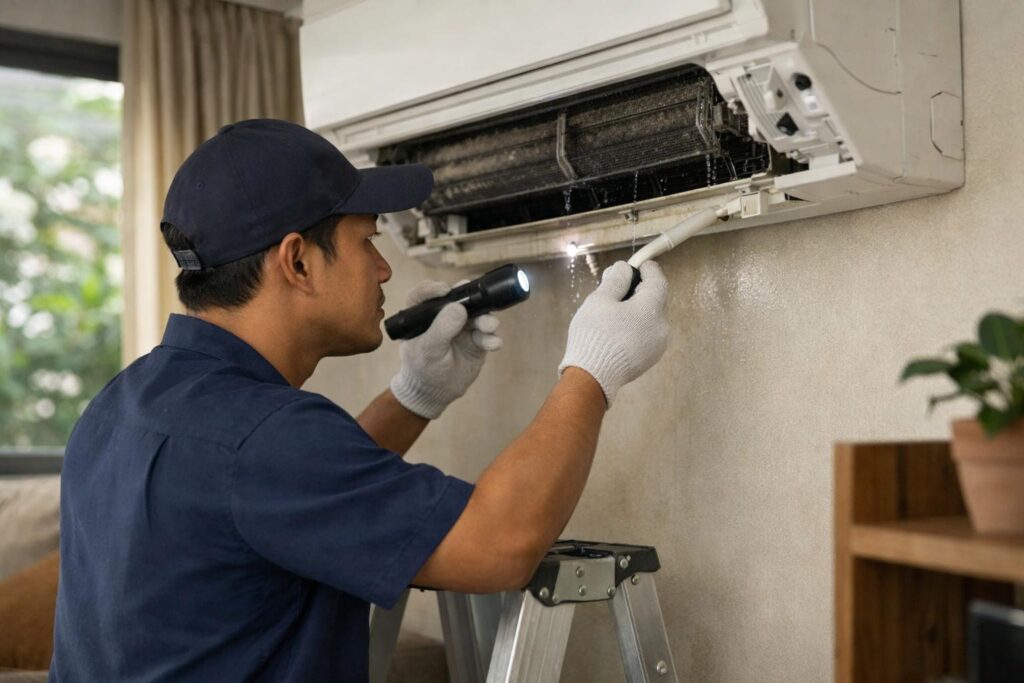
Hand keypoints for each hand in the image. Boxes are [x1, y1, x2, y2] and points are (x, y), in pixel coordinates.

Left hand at [389, 279, 502, 418]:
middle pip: (458, 299)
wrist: (436, 393)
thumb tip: (459, 307)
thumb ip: (442, 328)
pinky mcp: (476, 340)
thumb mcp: (429, 350)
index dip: (434, 288)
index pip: (425, 294)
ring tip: (489, 326)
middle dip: (471, 299)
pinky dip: (491, 338)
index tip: (445, 290)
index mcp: (422, 315)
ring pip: (477, 315)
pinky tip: (493, 344)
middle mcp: (442, 316)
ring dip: (486, 319)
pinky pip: (487, 334)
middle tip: (479, 300)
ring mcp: (462, 327)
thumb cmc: (423, 369)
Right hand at [558, 261, 668, 405]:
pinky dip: (636, 326)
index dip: (647, 269)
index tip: (636, 265)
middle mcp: (662, 327)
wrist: (592, 377)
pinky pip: (647, 334)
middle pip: (654, 299)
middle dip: (638, 290)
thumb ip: (616, 280)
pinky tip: (617, 330)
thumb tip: (625, 269)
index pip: (658, 280)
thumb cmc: (595, 335)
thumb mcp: (600, 300)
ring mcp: (658, 345)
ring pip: (650, 318)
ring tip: (613, 312)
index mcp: (652, 309)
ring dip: (636, 310)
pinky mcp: (651, 358)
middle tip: (616, 287)